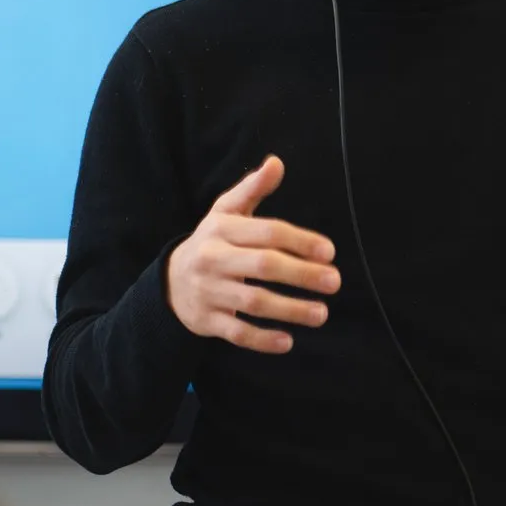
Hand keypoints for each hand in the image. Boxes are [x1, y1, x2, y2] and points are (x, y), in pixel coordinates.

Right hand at [166, 155, 340, 353]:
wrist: (170, 281)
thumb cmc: (212, 242)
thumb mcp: (226, 212)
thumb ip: (252, 189)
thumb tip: (276, 163)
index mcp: (222, 229)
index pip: (267, 232)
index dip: (300, 241)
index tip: (329, 252)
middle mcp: (213, 258)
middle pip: (263, 265)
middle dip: (302, 274)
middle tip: (334, 282)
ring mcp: (209, 291)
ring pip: (254, 301)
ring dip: (291, 309)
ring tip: (322, 313)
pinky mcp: (207, 320)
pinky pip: (236, 332)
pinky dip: (262, 339)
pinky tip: (288, 342)